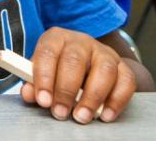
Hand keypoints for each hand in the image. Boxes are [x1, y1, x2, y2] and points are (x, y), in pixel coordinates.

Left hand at [20, 27, 134, 123]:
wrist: (88, 61)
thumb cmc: (58, 67)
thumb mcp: (42, 70)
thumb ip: (33, 83)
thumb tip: (29, 95)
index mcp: (56, 38)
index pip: (47, 53)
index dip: (44, 78)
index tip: (43, 101)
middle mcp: (81, 42)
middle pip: (75, 61)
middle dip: (66, 90)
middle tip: (60, 112)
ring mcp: (105, 53)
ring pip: (104, 71)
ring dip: (92, 97)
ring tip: (81, 116)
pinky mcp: (123, 67)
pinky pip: (126, 82)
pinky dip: (116, 101)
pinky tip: (105, 115)